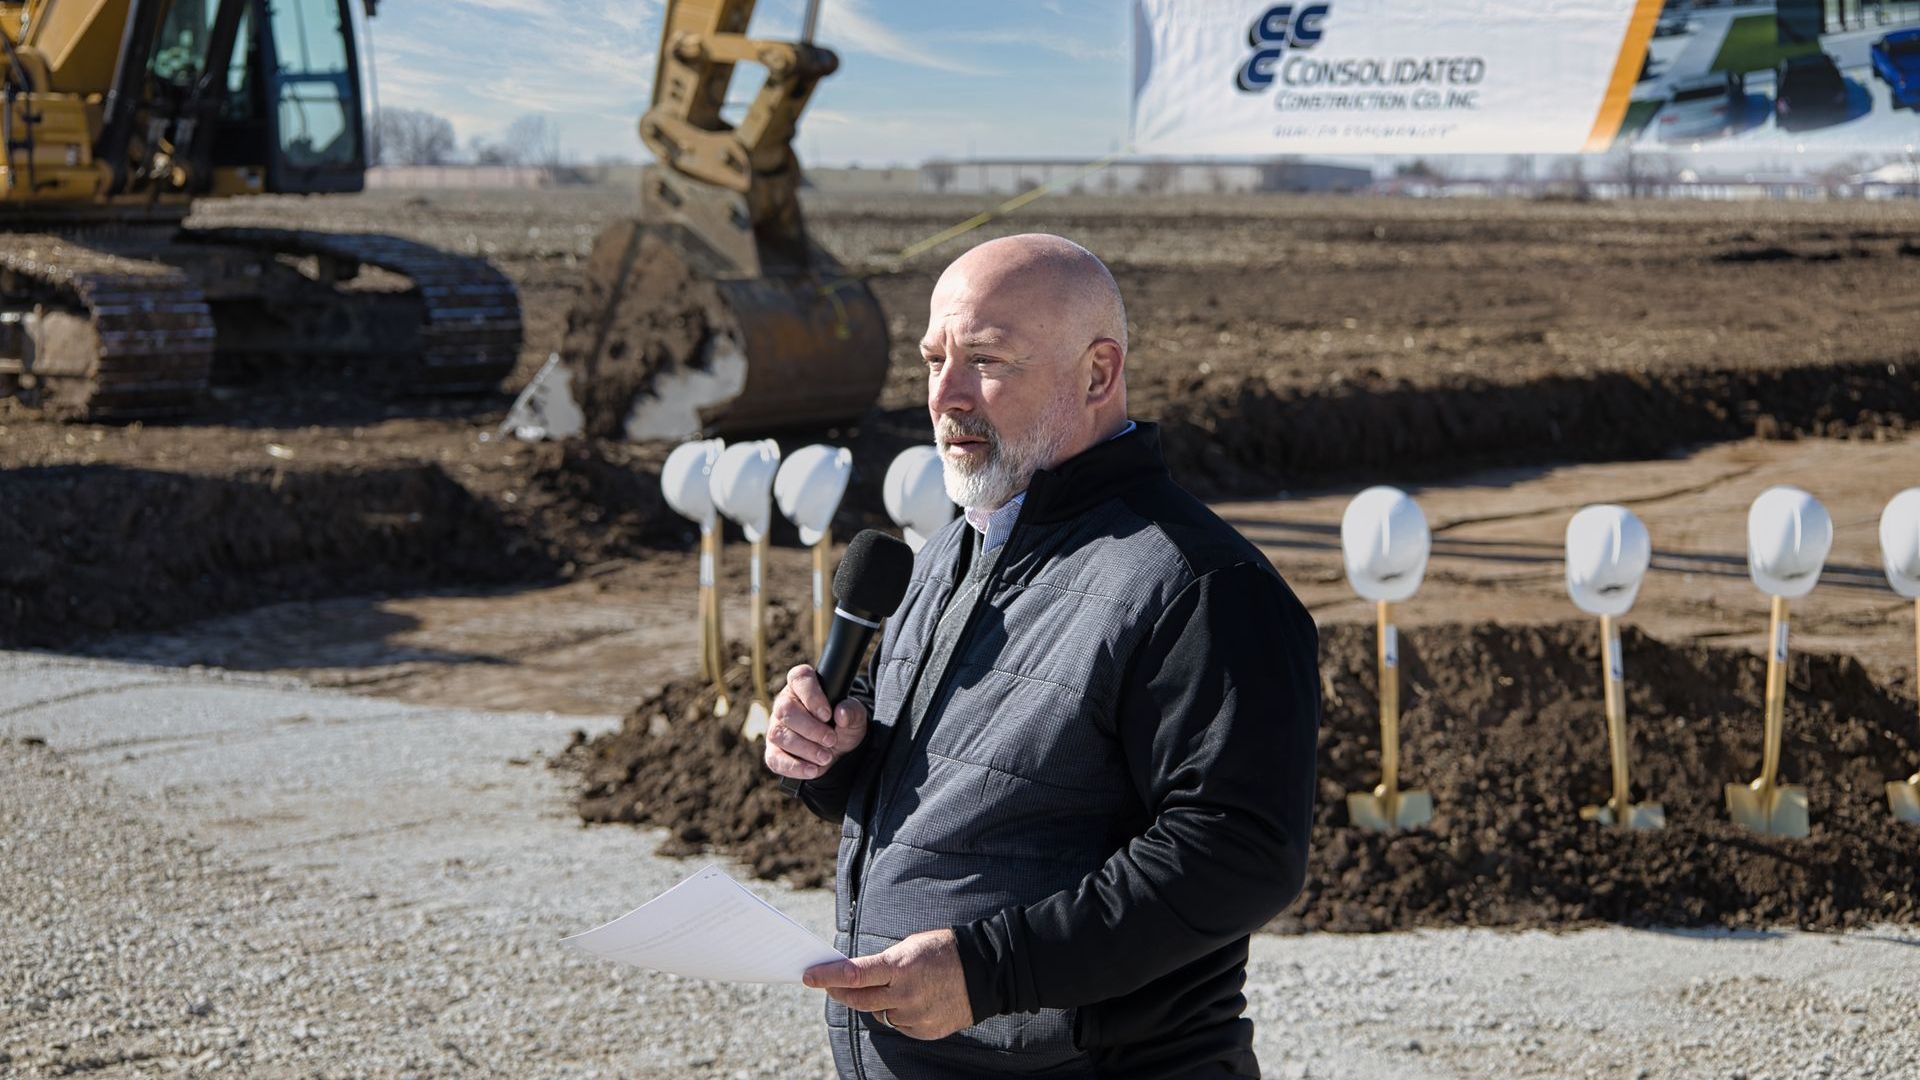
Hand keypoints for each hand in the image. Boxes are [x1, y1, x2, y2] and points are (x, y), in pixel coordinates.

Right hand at [764, 663, 868, 780]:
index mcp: (802, 686)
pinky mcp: (773, 751)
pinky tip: (812, 769)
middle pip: (785, 710)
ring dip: (805, 748)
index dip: (812, 695)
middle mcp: (784, 703)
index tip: (827, 714)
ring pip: (779, 734)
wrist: (839, 752)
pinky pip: (775, 759)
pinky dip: (795, 766)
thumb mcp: (855, 717)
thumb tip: (841, 712)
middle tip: (831, 740)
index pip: (799, 678)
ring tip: (826, 756)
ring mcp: (776, 727)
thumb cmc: (842, 726)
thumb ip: (852, 711)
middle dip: (811, 728)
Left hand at [804, 929, 972, 1040]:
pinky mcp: (924, 1031)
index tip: (810, 976)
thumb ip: (884, 963)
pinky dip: (899, 1014)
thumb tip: (857, 976)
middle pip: (857, 1000)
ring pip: (879, 1014)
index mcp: (899, 967)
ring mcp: (914, 1016)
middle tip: (831, 985)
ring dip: (878, 1002)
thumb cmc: (944, 951)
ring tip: (898, 986)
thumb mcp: (911, 946)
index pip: (853, 974)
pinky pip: (899, 1025)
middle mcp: (904, 994)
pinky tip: (915, 1000)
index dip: (828, 976)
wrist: (985, 972)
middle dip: (840, 992)